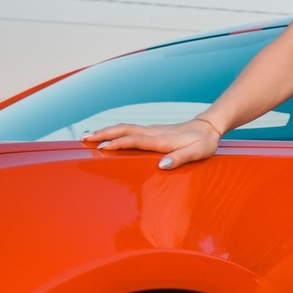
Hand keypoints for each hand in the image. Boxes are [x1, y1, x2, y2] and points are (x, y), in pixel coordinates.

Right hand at [82, 117, 221, 169]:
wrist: (209, 127)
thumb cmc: (204, 142)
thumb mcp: (198, 153)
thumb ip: (180, 158)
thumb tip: (162, 166)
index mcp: (162, 139)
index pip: (135, 140)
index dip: (119, 143)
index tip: (102, 147)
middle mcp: (154, 132)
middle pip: (124, 130)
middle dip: (104, 133)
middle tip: (84, 138)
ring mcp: (152, 130)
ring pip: (125, 128)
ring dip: (106, 131)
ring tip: (88, 136)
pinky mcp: (152, 131)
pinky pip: (130, 130)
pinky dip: (116, 132)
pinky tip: (108, 136)